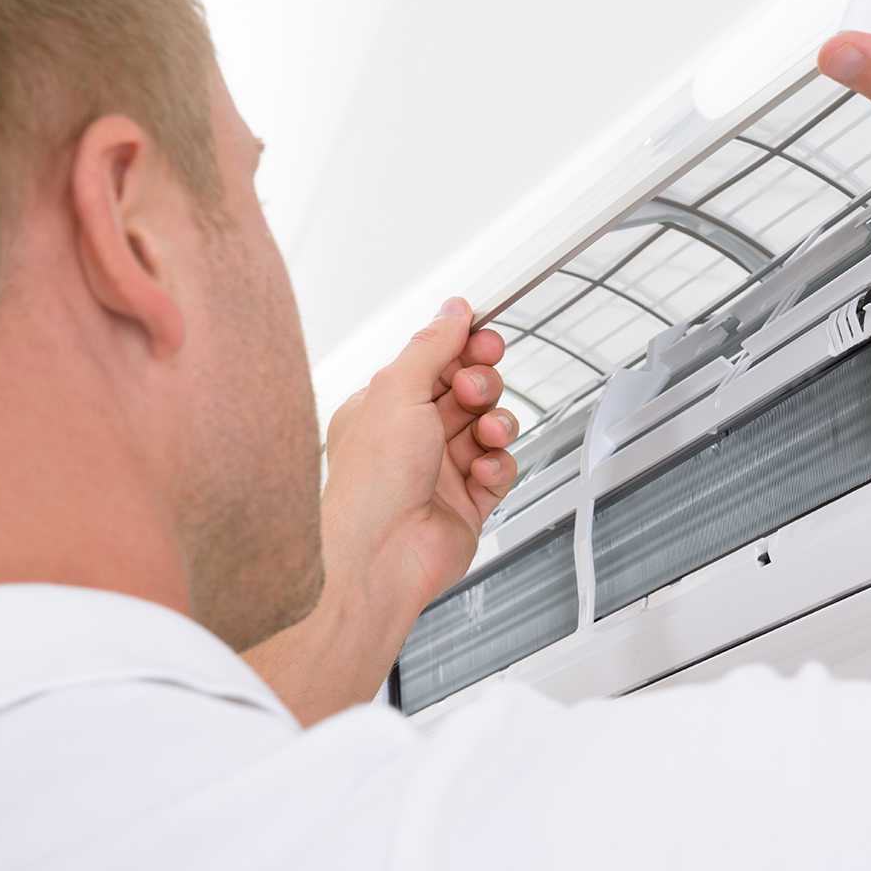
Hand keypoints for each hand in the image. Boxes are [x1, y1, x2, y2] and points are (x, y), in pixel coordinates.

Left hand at [323, 297, 519, 616]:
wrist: (379, 560)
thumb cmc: (370, 484)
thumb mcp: (397, 391)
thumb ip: (431, 346)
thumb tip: (452, 311)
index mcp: (384, 408)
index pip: (436, 363)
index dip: (465, 348)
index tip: (486, 339)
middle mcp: (411, 438)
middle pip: (468, 392)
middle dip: (481, 385)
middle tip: (475, 391)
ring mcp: (442, 473)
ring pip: (489, 428)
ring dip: (496, 425)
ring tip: (486, 435)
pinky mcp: (468, 504)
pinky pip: (500, 470)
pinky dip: (498, 467)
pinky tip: (482, 472)